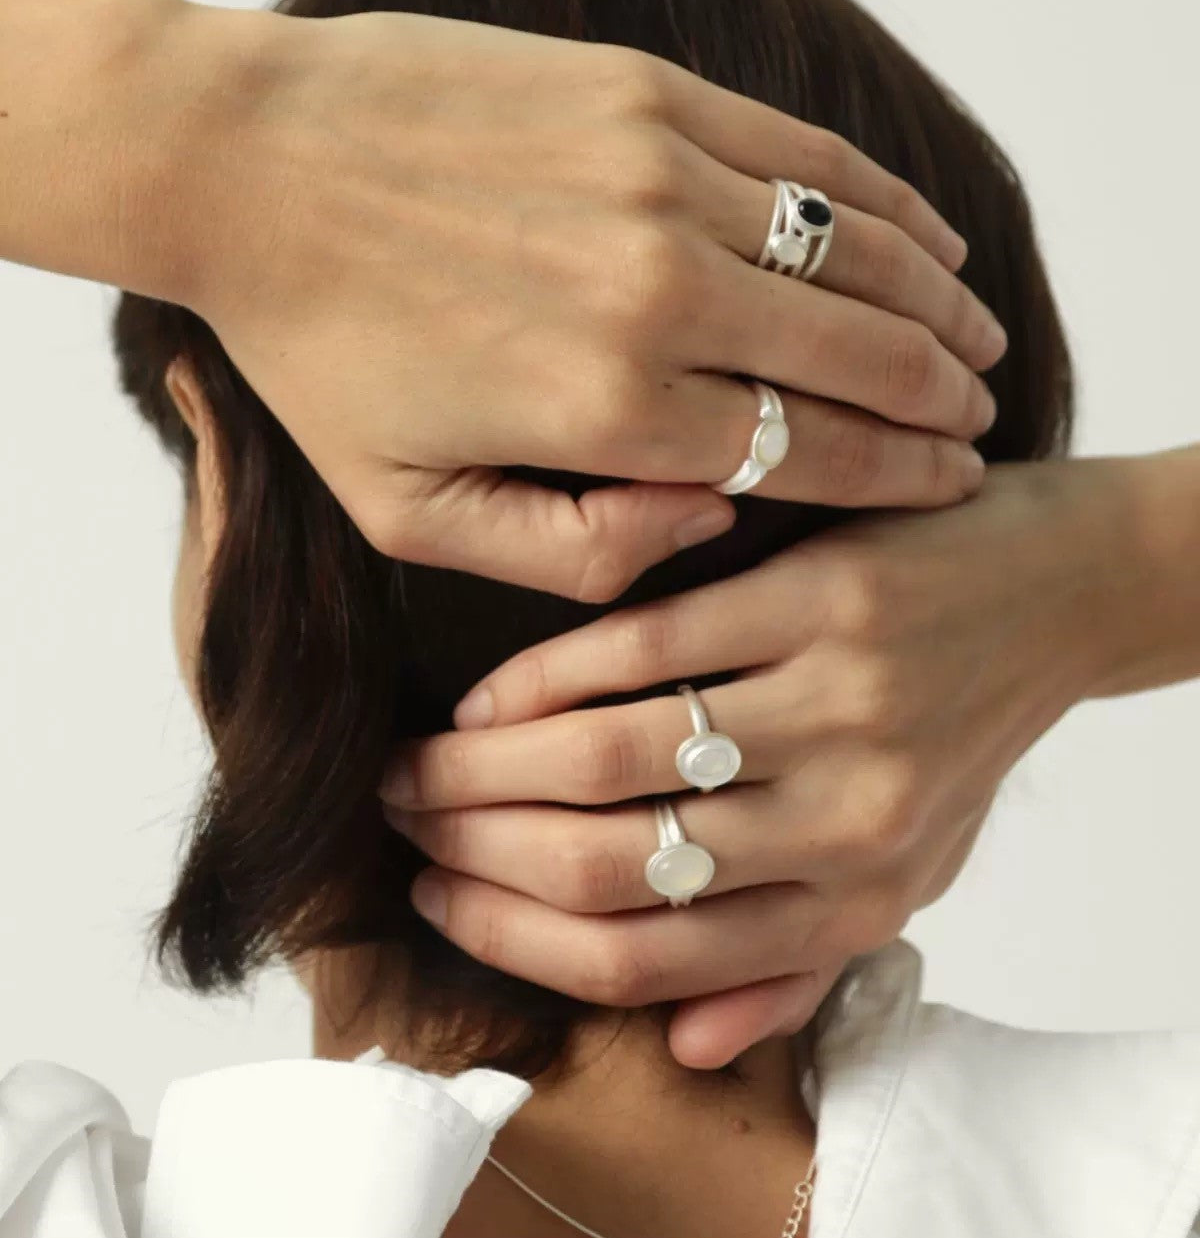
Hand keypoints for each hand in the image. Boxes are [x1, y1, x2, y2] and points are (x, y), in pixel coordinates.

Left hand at [159, 0, 1003, 598]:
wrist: (248, 163)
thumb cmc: (321, 352)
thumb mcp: (412, 510)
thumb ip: (576, 549)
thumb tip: (714, 517)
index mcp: (608, 411)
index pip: (808, 454)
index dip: (897, 475)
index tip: (948, 485)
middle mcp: (657, 293)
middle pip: (857, 357)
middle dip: (940, 401)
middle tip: (980, 424)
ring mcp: (662, 179)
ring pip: (854, 253)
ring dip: (936, 304)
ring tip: (976, 340)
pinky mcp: (650, 98)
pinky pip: (808, 157)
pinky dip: (886, 203)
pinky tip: (925, 237)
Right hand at [378, 458, 1130, 1067]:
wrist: (1060, 592)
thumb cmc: (961, 734)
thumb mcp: (904, 867)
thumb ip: (796, 959)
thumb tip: (679, 1045)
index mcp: (854, 901)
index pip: (645, 959)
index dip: (514, 936)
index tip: (437, 896)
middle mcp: (843, 820)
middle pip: (605, 862)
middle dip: (472, 850)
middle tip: (406, 819)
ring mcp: (831, 704)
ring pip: (606, 757)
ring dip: (482, 769)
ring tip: (420, 760)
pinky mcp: (818, 599)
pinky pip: (643, 647)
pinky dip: (545, 677)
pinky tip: (492, 694)